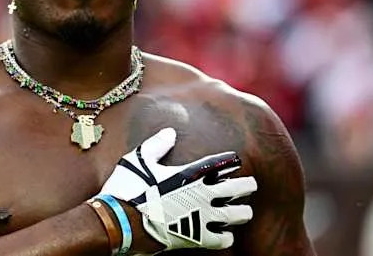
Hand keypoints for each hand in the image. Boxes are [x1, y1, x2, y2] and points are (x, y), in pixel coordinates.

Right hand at [98, 128, 256, 252]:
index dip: (231, 162)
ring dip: (242, 213)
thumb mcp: (138, 159)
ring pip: (235, 215)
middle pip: (236, 189)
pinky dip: (227, 237)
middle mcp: (200, 194)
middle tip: (252, 185)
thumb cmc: (127, 189)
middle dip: (247, 186)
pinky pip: (222, 240)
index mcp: (189, 174)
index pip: (220, 164)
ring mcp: (200, 217)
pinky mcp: (196, 238)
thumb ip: (157, 145)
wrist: (120, 222)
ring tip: (246, 212)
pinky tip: (227, 236)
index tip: (236, 160)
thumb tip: (171, 132)